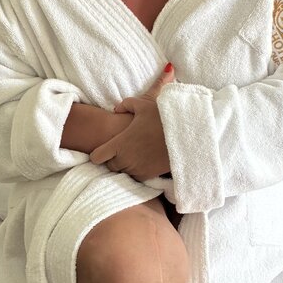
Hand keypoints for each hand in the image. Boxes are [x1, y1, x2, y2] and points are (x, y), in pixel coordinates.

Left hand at [89, 64, 175, 180]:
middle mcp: (125, 160)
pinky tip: (145, 160)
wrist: (185, 134)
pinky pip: (137, 177)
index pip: (97, 157)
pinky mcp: (149, 176)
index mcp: (119, 144)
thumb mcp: (143, 105)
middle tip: (123, 150)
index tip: (105, 149)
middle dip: (113, 159)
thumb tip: (116, 108)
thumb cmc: (162, 118)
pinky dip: (138, 171)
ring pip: (123, 173)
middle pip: (110, 167)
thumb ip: (126, 105)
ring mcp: (137, 169)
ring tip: (135, 154)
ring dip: (126, 166)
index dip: (99, 153)